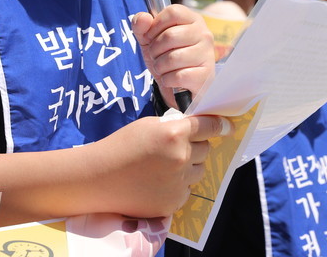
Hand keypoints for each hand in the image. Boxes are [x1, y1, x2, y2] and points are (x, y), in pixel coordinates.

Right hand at [92, 114, 230, 218]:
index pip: (210, 127)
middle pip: (205, 149)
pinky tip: (157, 182)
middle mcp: (181, 157)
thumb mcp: (149, 125)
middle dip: (194, 147)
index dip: (221, 126)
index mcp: (175, 134)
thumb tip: (196, 129)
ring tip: (164, 167)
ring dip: (188, 167)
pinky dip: (178, 185)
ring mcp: (178, 182)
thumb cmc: (121, 146)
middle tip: (174, 148)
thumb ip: (175, 127)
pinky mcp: (173, 202)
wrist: (98, 178)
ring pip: (198, 170)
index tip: (228, 128)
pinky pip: (187, 190)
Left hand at [132, 5, 214, 109]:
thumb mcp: (150, 41)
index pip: (173, 12)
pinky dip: (168, 80)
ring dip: (160, 66)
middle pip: (170, 36)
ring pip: (172, 58)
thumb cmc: (167, 58)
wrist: (181, 87)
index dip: (155, 25)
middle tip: (156, 56)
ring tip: (164, 68)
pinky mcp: (206, 76)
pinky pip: (178, 76)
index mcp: (193, 20)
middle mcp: (204, 34)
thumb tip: (142, 18)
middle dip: (154, 50)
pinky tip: (172, 79)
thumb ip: (142, 27)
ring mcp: (207, 55)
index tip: (151, 36)